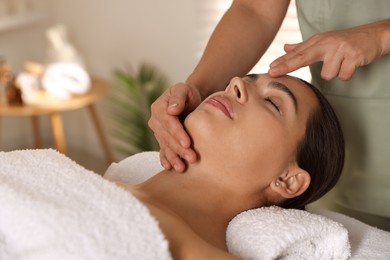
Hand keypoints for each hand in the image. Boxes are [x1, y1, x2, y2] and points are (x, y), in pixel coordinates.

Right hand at [148, 82, 200, 171]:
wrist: (188, 100)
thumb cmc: (187, 93)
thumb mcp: (184, 89)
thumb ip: (178, 98)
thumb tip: (172, 110)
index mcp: (159, 108)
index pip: (168, 122)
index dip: (177, 133)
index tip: (187, 142)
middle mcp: (155, 121)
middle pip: (167, 137)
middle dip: (178, 148)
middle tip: (191, 158)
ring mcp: (158, 132)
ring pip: (165, 146)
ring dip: (173, 157)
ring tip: (182, 168)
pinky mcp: (162, 140)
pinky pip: (162, 151)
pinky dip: (165, 159)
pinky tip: (169, 167)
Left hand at [268, 20, 389, 79]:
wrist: (374, 36)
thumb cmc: (345, 41)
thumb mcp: (324, 41)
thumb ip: (304, 47)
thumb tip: (285, 47)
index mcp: (318, 41)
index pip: (297, 53)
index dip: (282, 62)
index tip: (270, 69)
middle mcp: (327, 43)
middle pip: (303, 57)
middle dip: (287, 66)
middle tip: (272, 72)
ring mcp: (340, 49)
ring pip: (327, 74)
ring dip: (334, 72)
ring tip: (342, 63)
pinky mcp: (353, 57)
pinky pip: (343, 75)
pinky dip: (346, 74)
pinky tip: (351, 65)